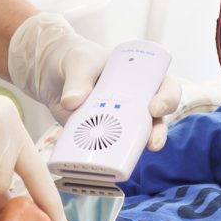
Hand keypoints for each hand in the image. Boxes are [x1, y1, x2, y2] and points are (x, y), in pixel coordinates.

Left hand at [8, 13, 180, 150]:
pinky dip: (103, 158)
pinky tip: (96, 162)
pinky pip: (107, 151)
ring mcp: (118, 121)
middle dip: (158, 133)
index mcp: (140, 77)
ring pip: (135, 141)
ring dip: (133, 151)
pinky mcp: (99, 137)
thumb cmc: (75, 59)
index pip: (166, 86)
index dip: (168, 98)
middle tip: (151, 143)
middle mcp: (135, 102)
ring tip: (125, 160)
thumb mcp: (78, 62)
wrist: (52, 72)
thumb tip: (73, 102)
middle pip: (157, 120)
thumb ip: (77, 79)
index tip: (155, 107)